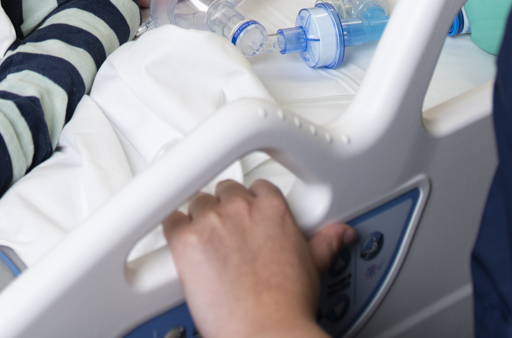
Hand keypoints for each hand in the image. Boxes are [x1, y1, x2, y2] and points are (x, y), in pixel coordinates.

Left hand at [163, 180, 354, 337]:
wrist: (264, 329)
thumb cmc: (286, 305)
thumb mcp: (312, 266)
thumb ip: (324, 241)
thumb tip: (341, 233)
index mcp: (272, 208)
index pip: (256, 187)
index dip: (249, 206)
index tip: (247, 221)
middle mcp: (240, 208)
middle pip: (224, 191)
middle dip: (224, 211)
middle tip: (226, 238)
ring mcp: (211, 221)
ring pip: (196, 202)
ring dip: (199, 219)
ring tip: (205, 247)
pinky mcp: (186, 238)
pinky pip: (170, 218)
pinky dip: (174, 229)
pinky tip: (181, 246)